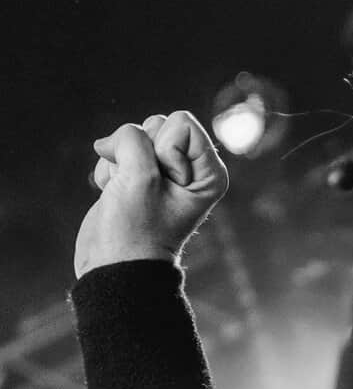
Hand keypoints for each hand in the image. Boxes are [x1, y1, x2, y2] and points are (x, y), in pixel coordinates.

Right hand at [78, 112, 228, 276]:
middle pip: (158, 124)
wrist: (113, 265)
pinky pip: (117, 150)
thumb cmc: (135, 229)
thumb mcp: (139, 176)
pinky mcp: (136, 176)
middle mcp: (190, 169)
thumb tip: (108, 142)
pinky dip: (109, 170)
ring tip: (126, 192)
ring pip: (134, 135)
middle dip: (140, 151)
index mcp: (209, 172)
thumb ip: (132, 139)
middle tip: (142, 189)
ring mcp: (162, 172)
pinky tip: (114, 194)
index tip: (162, 184)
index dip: (164, 148)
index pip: (181, 122)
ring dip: (121, 161)